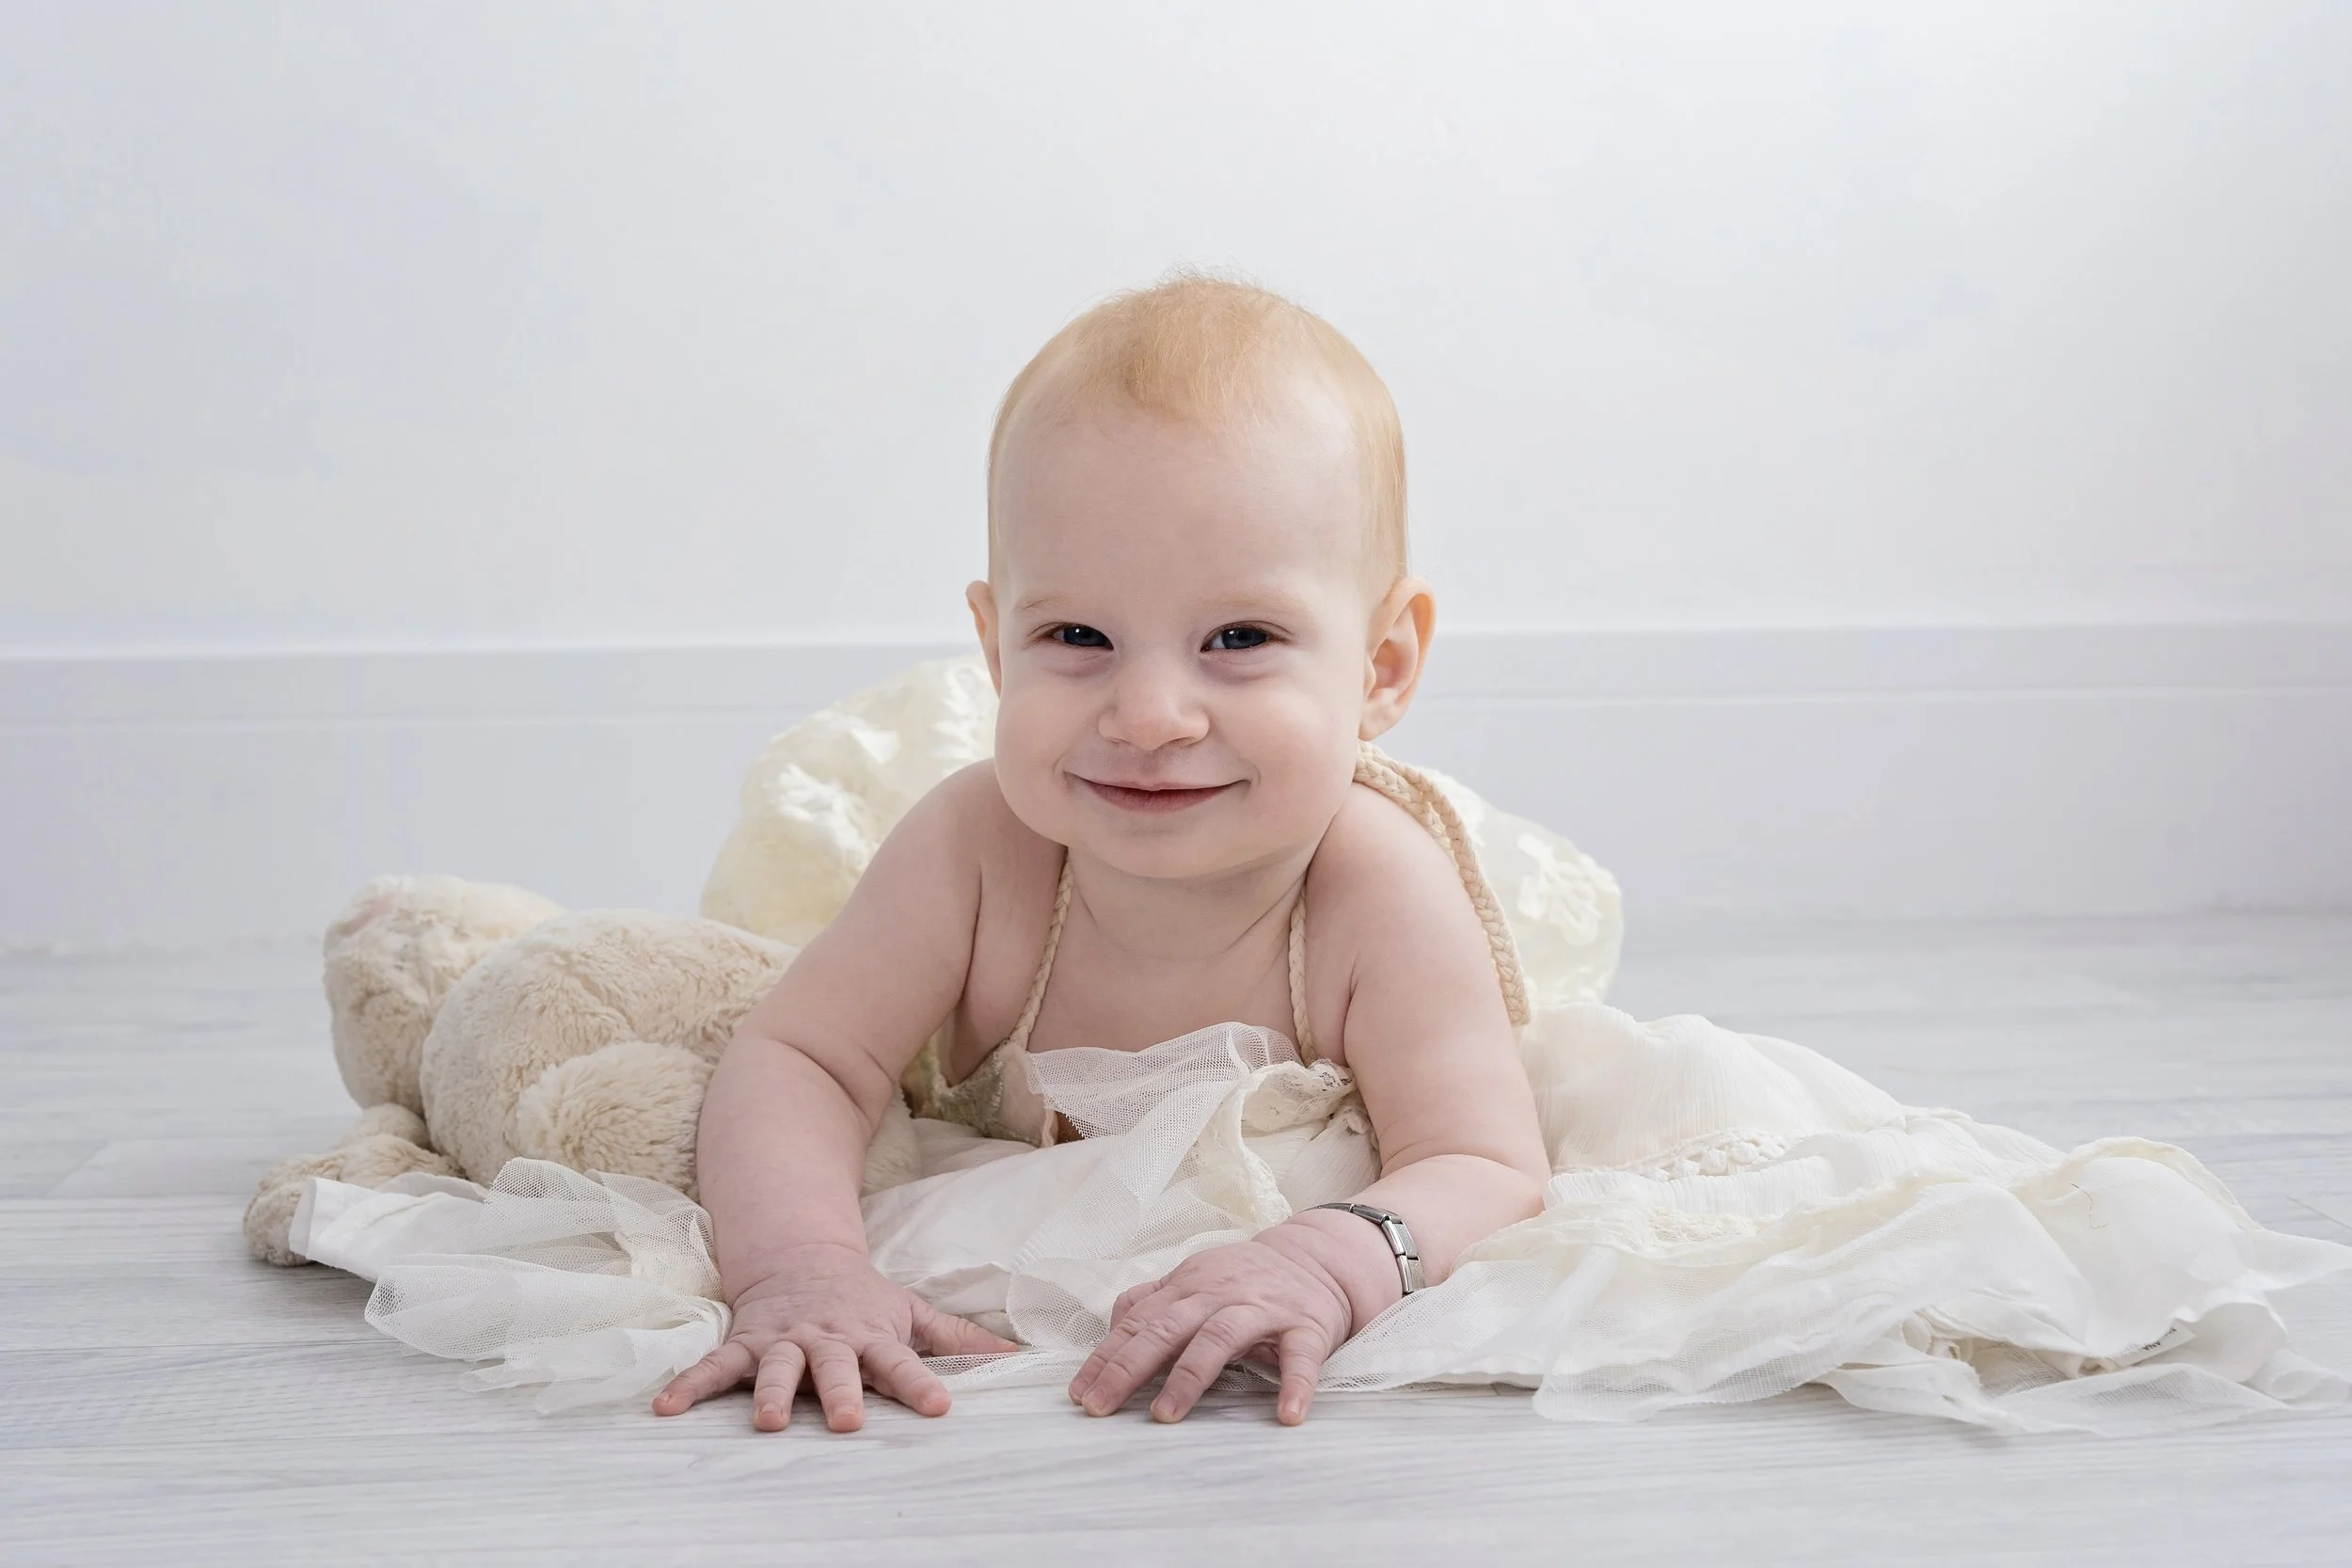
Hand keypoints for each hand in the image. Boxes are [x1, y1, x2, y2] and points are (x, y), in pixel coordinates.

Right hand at [652, 1242, 1017, 1431]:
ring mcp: (783, 1341)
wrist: (801, 1257)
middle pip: (836, 1368)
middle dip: (840, 1392)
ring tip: (763, 1423)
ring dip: (768, 1394)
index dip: (920, 1384)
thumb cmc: (864, 1298)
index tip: (941, 1407)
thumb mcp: (911, 1311)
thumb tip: (1017, 1356)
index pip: (901, 1363)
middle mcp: (827, 1340)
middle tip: (847, 1421)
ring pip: (776, 1368)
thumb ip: (959, 1338)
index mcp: (870, 1336)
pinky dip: (689, 1386)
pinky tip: (665, 1409)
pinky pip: (715, 1367)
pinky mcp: (746, 1342)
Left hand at [1066, 1229, 1355, 1425]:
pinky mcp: (1306, 1327)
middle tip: (1100, 1407)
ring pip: (1219, 1338)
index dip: (1106, 1357)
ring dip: (1190, 1376)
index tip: (1079, 1394)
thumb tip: (1111, 1327)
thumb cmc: (1246, 1278)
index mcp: (1188, 1287)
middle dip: (1128, 1368)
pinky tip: (1286, 1415)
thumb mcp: (1195, 1279)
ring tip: (1165, 1415)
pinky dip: (1295, 1385)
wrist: (1318, 1260)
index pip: (1137, 1322)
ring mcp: (1262, 1310)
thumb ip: (1152, 1300)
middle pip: (1166, 1328)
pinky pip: (1300, 1358)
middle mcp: (1219, 1294)